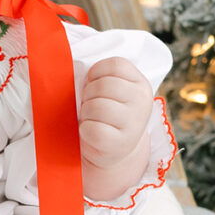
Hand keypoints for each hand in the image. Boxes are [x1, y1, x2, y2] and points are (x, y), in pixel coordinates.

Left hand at [79, 58, 154, 202]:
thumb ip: (99, 78)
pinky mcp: (120, 144)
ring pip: (98, 106)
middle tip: (90, 104)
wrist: (112, 149)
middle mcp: (142, 102)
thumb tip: (71, 67)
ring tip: (91, 118)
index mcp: (140, 84)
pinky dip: (85, 130)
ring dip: (86, 112)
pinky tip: (91, 133)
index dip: (96, 73)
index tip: (93, 84)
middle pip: (105, 85)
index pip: (116, 65)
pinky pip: (94, 130)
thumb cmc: (105, 114)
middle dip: (89, 94)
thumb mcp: (109, 92)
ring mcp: (134, 124)